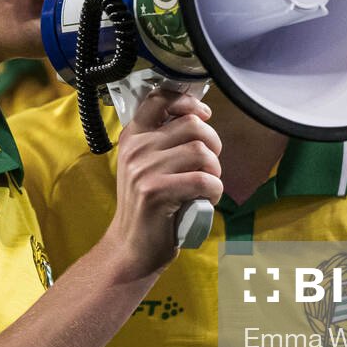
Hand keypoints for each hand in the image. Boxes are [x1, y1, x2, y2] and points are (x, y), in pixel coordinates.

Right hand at [105, 89, 220, 278]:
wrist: (131, 247)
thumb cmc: (149, 207)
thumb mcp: (147, 165)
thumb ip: (164, 141)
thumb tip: (198, 116)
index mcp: (133, 136)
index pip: (160, 99)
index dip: (188, 102)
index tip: (202, 115)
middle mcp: (135, 148)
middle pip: (192, 125)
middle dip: (212, 144)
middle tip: (210, 165)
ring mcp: (143, 170)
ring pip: (200, 152)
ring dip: (215, 170)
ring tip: (207, 184)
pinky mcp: (155, 192)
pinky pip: (203, 180)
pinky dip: (215, 190)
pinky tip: (207, 199)